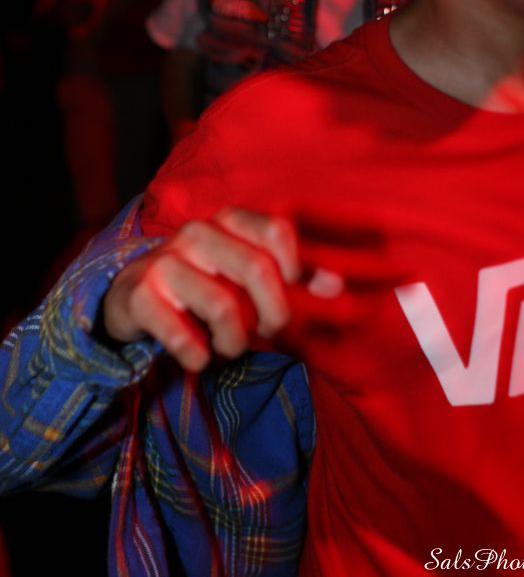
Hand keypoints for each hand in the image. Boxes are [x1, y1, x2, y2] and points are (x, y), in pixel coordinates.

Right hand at [102, 208, 300, 371]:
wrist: (134, 295)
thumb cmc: (206, 283)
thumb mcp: (248, 274)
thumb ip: (293, 278)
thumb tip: (336, 287)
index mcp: (230, 220)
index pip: (277, 231)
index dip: (294, 270)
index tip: (290, 296)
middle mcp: (198, 232)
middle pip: (257, 269)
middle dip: (273, 314)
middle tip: (267, 333)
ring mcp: (165, 261)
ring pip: (222, 306)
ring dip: (234, 342)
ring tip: (229, 345)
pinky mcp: (140, 294)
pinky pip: (182, 335)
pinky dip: (198, 356)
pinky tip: (198, 356)